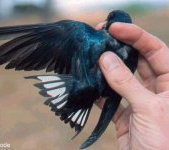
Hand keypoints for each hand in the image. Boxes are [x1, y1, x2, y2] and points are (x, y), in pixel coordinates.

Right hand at [97, 23, 168, 148]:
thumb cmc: (163, 143)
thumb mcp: (148, 109)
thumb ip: (126, 83)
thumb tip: (106, 58)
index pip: (156, 50)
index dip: (137, 36)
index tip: (116, 28)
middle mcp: (156, 89)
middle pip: (137, 61)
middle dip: (119, 49)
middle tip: (100, 38)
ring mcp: (138, 101)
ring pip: (121, 78)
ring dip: (107, 69)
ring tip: (92, 57)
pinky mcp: (124, 113)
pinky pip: (110, 96)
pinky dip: (100, 90)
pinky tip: (90, 82)